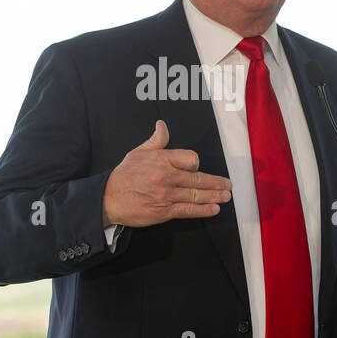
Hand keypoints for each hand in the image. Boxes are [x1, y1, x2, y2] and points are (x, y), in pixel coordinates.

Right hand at [102, 120, 231, 227]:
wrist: (108, 198)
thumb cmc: (124, 175)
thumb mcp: (138, 152)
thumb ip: (156, 140)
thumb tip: (162, 125)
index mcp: (162, 160)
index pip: (191, 158)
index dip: (196, 163)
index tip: (198, 167)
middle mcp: (166, 177)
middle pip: (198, 178)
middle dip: (216, 183)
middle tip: (228, 185)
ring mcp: (166, 195)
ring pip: (196, 195)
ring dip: (214, 196)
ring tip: (226, 196)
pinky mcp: (164, 212)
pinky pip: (188, 210)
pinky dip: (203, 210)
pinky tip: (213, 209)